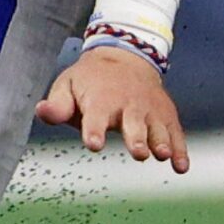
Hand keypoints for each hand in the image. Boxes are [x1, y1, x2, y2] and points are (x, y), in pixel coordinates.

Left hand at [37, 44, 189, 170]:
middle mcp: (128, 105)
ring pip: (157, 127)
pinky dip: (181, 149)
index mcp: (101, 100)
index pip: (96, 116)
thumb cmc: (91, 80)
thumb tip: (42, 111)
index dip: (94, 130)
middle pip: (132, 123)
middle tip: (139, 152)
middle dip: (136, 138)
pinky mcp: (165, 116)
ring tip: (164, 154)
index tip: (94, 143)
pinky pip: (175, 133)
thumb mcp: (68, 85)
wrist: (127, 56)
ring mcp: (149, 110)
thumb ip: (57, 105)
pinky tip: (182, 167)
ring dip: (161, 141)